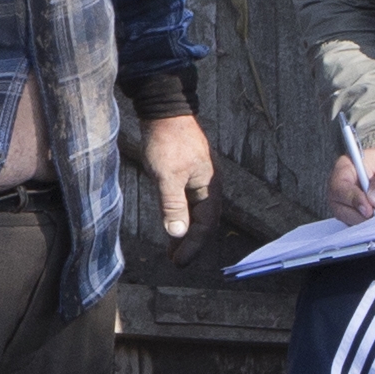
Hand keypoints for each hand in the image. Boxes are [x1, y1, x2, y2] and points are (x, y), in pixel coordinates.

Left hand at [136, 111, 216, 261]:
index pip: (205, 225)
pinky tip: (171, 225)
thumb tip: (178, 234)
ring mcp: (199, 179)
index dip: (193, 246)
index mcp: (210, 186)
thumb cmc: (167, 141)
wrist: (164, 110)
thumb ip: (173, 205)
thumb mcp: (167, 176)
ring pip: (196, 213)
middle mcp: (209, 185)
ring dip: (185, 233)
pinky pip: (188, 202)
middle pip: (204, 222)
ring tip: (173, 251)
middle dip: (191, 244)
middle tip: (176, 262)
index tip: (179, 262)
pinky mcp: (188, 173)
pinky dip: (181, 217)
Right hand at [328, 144, 374, 220]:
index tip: (369, 209)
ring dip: (367, 222)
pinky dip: (370, 227)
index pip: (340, 185)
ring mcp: (344, 204)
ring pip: (348, 220)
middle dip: (361, 215)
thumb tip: (374, 199)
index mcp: (346, 167)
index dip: (352, 199)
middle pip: (340, 207)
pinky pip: (356, 227)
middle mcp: (341, 187)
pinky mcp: (351, 217)